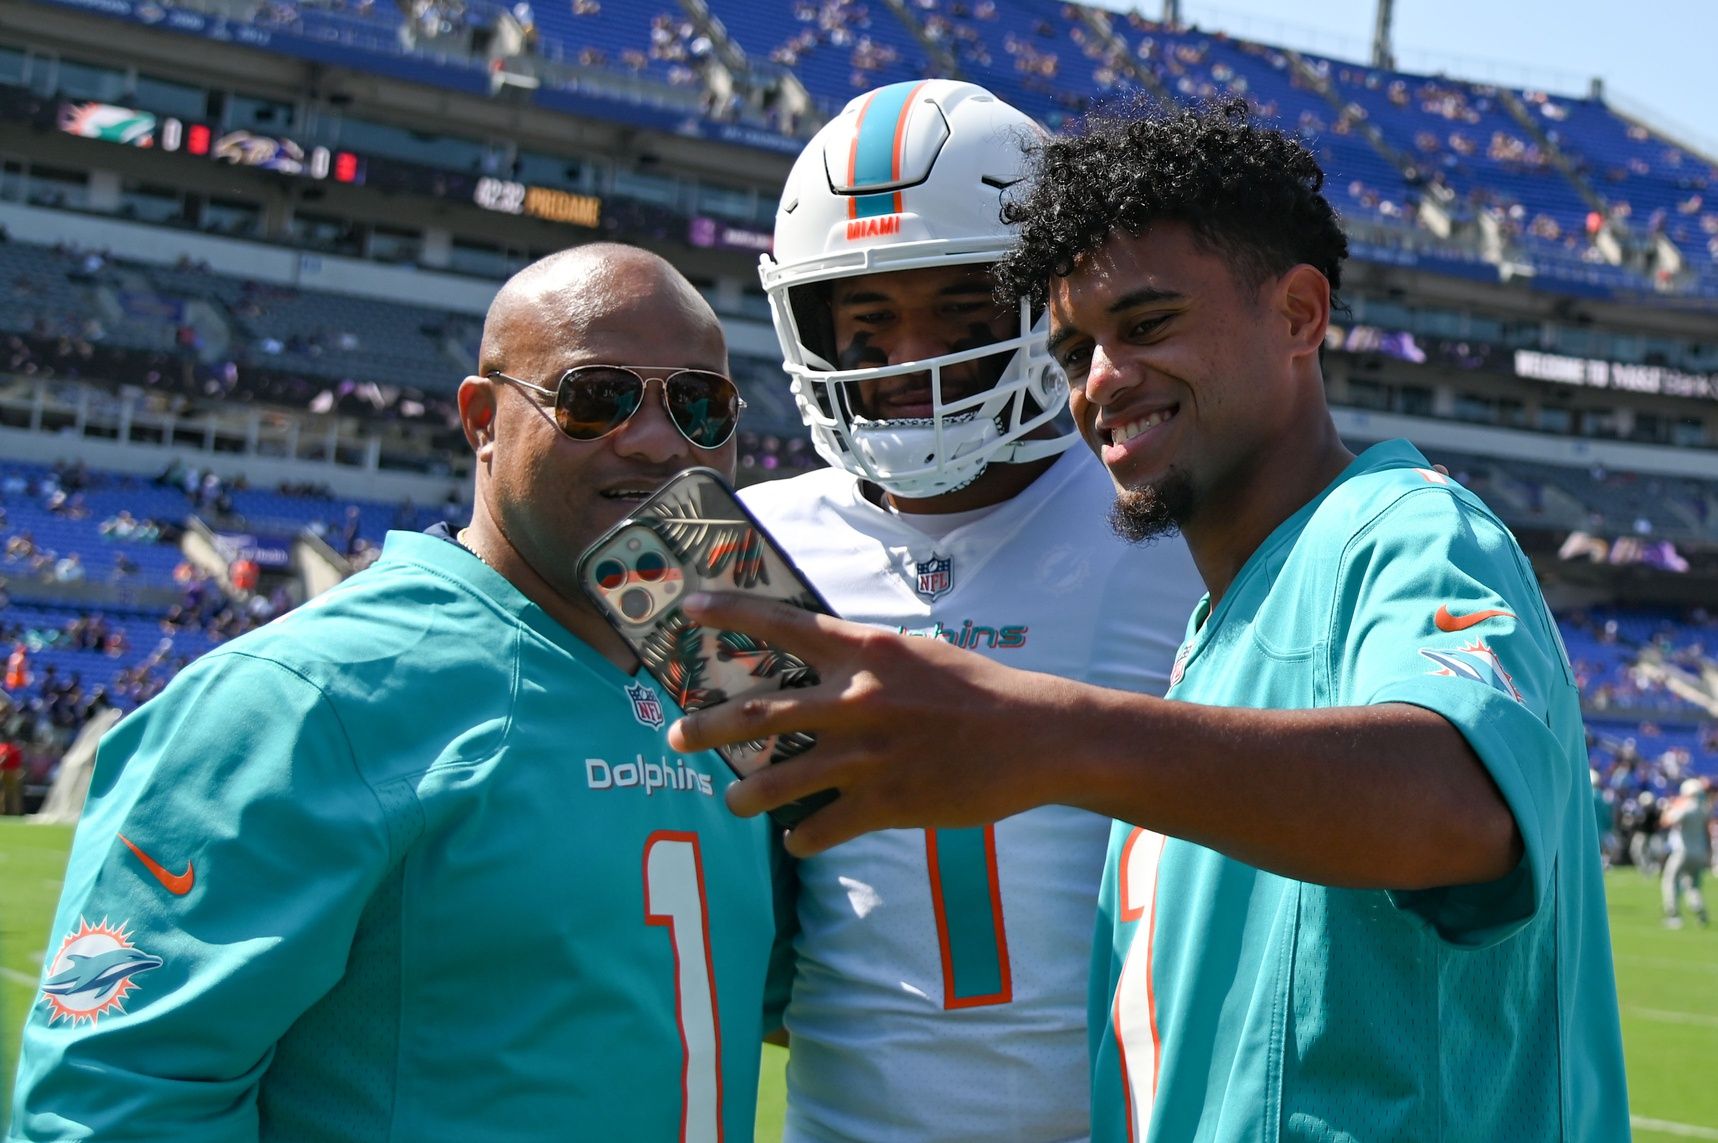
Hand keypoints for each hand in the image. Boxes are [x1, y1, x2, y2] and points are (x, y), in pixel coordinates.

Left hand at [667, 593, 1071, 854]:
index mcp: (865, 652)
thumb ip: (863, 662)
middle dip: (707, 727)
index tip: (686, 609)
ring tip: (733, 801)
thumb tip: (819, 670)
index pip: (783, 623)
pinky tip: (797, 839)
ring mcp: (867, 755)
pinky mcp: (885, 802)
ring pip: (778, 780)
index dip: (729, 614)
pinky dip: (802, 837)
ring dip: (746, 794)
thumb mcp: (914, 656)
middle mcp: (856, 699)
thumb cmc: (976, 691)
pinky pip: (821, 827)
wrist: (1033, 737)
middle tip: (676, 735)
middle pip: (758, 712)